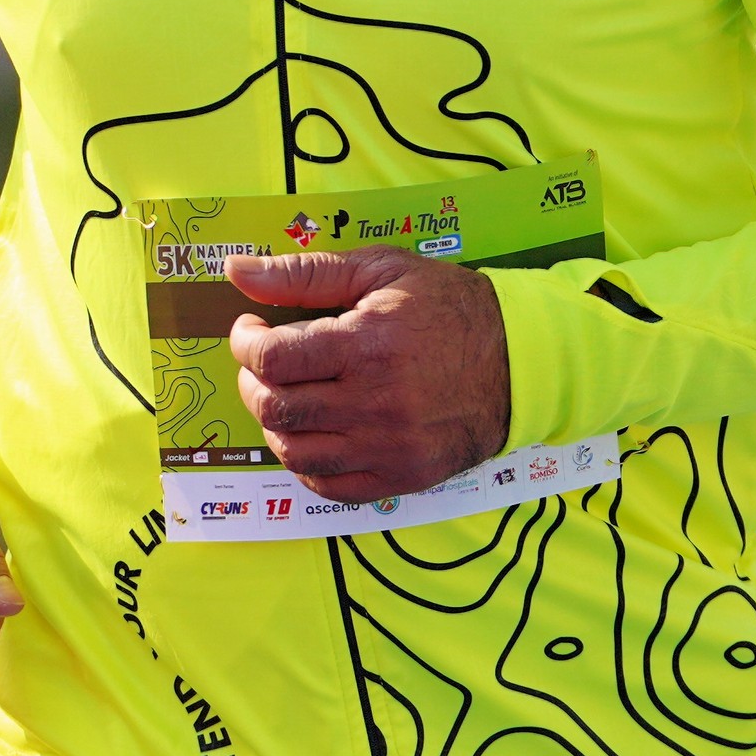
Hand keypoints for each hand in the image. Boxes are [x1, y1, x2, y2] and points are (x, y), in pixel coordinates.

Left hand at [227, 249, 510, 504]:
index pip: (272, 358)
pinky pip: (328, 486)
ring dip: (275, 423)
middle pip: (275, 407)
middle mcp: (375, 402)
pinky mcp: (401, 475)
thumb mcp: (381, 270)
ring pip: (294, 452)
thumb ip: (305, 273)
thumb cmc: (448, 307)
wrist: (519, 358)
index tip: (251, 329)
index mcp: (368, 345)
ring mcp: (388, 447)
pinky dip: (306, 462)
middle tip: (266, 361)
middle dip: (252, 380)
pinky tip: (315, 432)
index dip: (245, 342)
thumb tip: (237, 271)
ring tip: (289, 394)